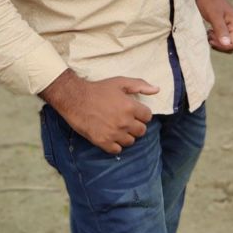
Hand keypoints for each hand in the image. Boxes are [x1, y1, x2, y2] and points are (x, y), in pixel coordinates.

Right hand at [39, 71, 158, 154]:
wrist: (75, 99)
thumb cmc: (98, 89)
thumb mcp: (119, 82)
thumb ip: (140, 85)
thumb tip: (157, 90)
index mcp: (130, 106)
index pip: (148, 117)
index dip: (142, 114)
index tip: (134, 112)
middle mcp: (124, 122)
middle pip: (141, 131)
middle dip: (136, 125)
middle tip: (126, 120)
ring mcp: (114, 133)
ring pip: (131, 141)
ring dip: (127, 135)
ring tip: (118, 128)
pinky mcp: (103, 142)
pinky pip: (117, 149)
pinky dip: (116, 144)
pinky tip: (111, 136)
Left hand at [191, 0, 232, 53]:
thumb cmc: (208, 0)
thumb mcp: (214, 16)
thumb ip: (221, 30)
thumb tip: (227, 44)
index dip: (222, 46)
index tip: (211, 38)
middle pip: (231, 45)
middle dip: (219, 44)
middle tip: (208, 36)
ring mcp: (230, 25)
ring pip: (226, 42)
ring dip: (216, 41)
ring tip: (208, 32)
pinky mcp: (224, 24)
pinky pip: (222, 36)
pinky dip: (215, 37)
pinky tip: (208, 31)